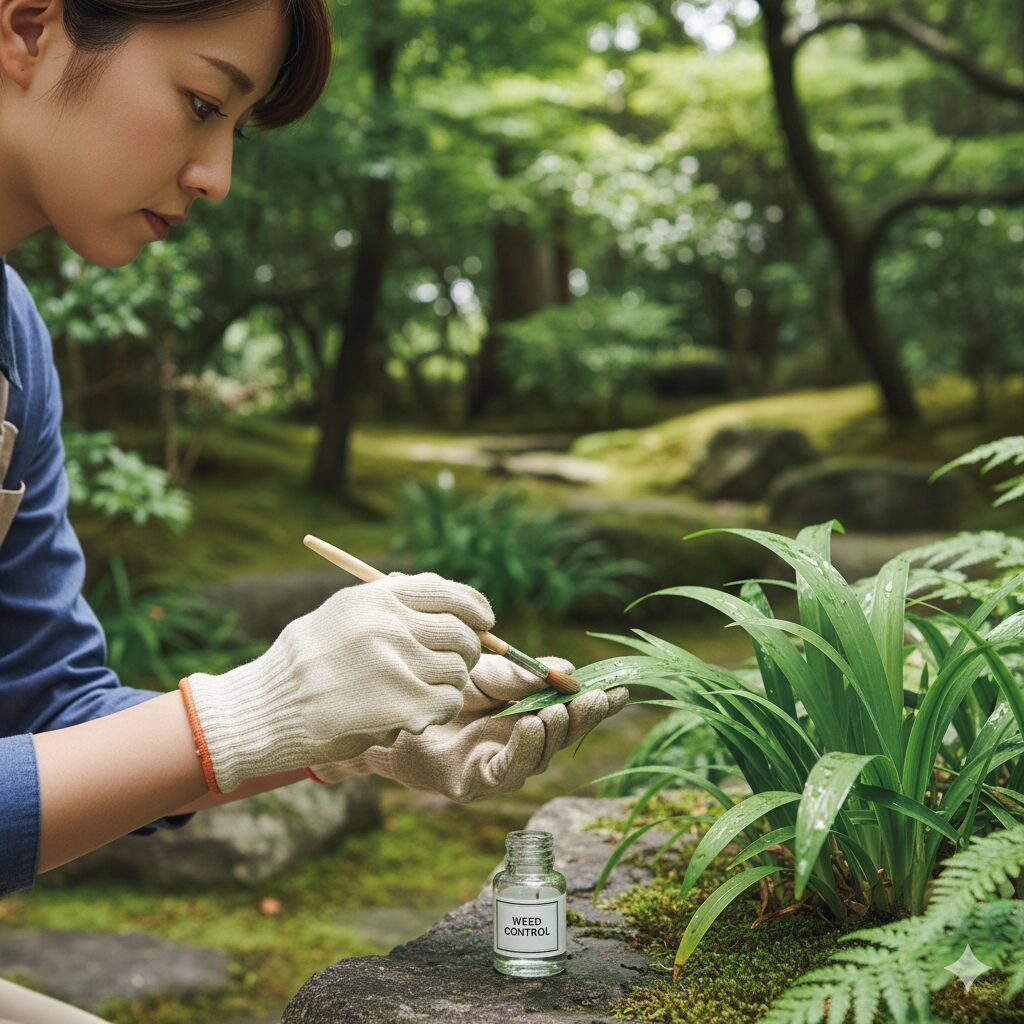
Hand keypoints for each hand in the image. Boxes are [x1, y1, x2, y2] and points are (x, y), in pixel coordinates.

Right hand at [179, 572, 493, 792]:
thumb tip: (442, 600)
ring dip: (451, 684)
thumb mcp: (341, 614)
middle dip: (469, 649)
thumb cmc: (305, 664)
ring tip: (426, 693)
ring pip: (458, 670)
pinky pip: (447, 702)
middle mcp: (390, 624)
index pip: (447, 593)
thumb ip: (389, 605)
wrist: (268, 710)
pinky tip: (418, 714)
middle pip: (461, 632)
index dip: (475, 606)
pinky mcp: (402, 704)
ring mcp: (397, 664)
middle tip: (460, 663)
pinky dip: (440, 710)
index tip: (485, 620)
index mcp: (376, 598)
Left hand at [307, 654, 628, 801]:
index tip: (619, 690)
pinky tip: (529, 727)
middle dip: (583, 719)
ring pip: (539, 756)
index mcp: (524, 713)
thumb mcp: (480, 673)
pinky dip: (522, 749)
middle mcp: (517, 743)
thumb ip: (517, 676)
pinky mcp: (474, 783)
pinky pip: (506, 770)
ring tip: (556, 710)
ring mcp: (497, 766)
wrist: (383, 712)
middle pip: (561, 736)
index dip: (593, 703)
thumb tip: (562, 672)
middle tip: (598, 700)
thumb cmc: (434, 691)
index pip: (567, 710)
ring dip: (553, 732)